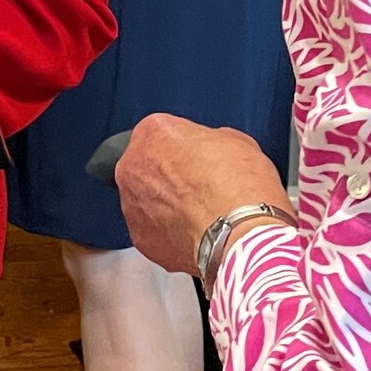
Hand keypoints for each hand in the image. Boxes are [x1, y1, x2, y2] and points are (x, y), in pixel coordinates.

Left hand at [114, 113, 291, 275]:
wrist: (239, 234)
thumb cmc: (239, 189)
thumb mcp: (237, 142)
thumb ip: (210, 141)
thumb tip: (213, 150)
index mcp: (153, 133)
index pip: (161, 134)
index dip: (185, 149)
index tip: (197, 159)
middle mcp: (133, 166)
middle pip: (146, 166)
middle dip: (168, 177)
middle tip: (198, 188)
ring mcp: (132, 203)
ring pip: (145, 200)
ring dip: (165, 206)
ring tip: (198, 215)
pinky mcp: (139, 236)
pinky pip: (150, 230)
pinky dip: (167, 233)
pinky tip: (194, 233)